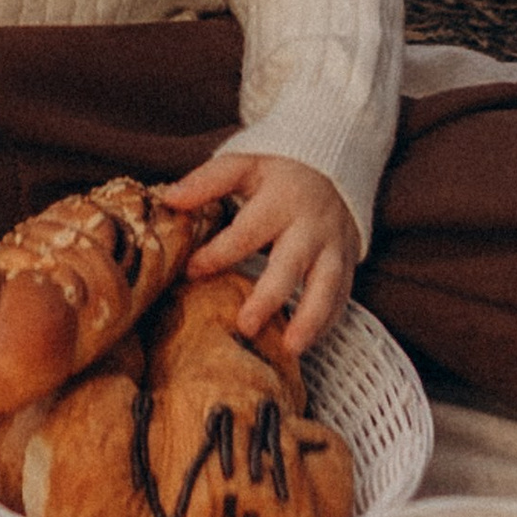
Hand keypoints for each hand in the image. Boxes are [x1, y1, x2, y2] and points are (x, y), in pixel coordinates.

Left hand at [159, 151, 357, 356]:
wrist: (334, 169)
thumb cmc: (278, 176)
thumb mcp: (244, 167)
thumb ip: (208, 182)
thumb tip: (170, 200)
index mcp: (280, 198)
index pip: (247, 230)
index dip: (219, 252)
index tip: (192, 271)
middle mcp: (309, 224)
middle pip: (290, 264)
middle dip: (269, 297)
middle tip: (245, 326)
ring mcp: (332, 246)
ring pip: (326, 285)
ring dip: (310, 319)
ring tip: (290, 349)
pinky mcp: (346, 263)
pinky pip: (341, 297)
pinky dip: (326, 322)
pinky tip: (305, 345)